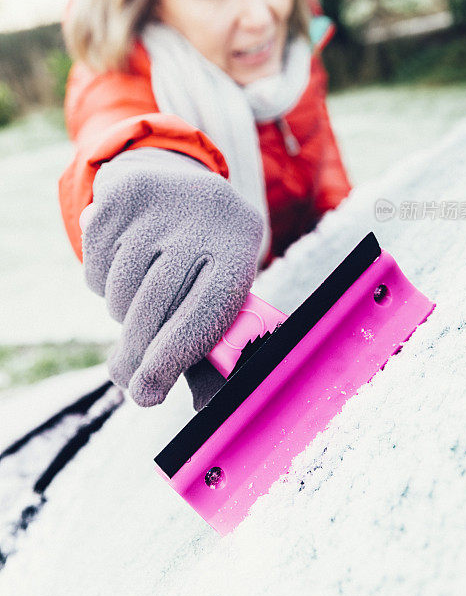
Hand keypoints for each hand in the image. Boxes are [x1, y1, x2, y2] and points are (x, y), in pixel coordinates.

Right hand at [81, 149, 262, 406]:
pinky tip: (124, 267)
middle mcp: (205, 217)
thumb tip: (202, 408)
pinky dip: (101, 284)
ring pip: (120, 290)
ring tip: (141, 300)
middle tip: (131, 376)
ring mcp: (162, 200)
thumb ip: (210, 351)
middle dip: (139, 351)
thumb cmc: (205, 261)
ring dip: (122, 313)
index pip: (203, 314)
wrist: (181, 186)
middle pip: (155, 306)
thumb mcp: (220, 294)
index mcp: (240, 247)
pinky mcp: (122, 194)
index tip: (147, 395)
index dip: (171, 361)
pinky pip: (94, 268)